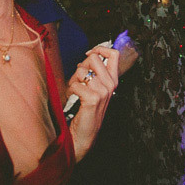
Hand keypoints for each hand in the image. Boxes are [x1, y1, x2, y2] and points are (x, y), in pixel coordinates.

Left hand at [67, 45, 119, 160]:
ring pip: (82, 71)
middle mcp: (110, 84)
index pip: (114, 54)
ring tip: (74, 90)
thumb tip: (88, 56)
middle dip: (81, 65)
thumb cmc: (87, 110)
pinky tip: (72, 97)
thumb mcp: (96, 88)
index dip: (100, 49)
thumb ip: (95, 72)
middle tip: (78, 79)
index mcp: (113, 80)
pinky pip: (75, 84)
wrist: (85, 135)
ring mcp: (103, 92)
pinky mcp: (92, 99)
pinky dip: (69, 89)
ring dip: (73, 79)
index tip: (89, 54)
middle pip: (94, 58)